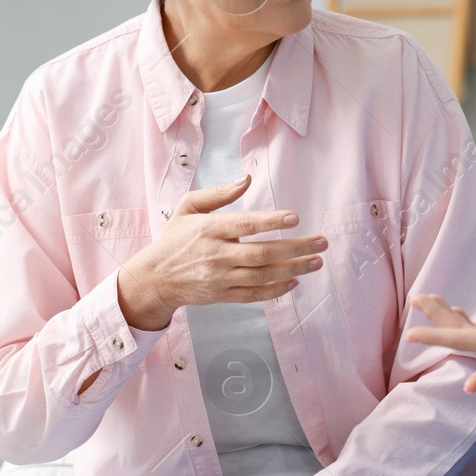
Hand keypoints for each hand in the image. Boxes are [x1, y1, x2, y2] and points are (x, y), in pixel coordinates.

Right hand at [116, 175, 327, 330]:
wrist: (154, 278)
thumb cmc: (175, 238)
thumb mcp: (187, 208)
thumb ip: (218, 193)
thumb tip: (247, 180)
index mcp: (209, 229)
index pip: (245, 224)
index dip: (271, 221)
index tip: (296, 218)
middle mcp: (216, 254)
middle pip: (262, 253)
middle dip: (296, 248)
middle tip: (322, 242)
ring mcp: (220, 278)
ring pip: (263, 276)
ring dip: (293, 269)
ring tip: (316, 261)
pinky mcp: (222, 296)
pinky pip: (254, 295)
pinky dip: (276, 290)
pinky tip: (295, 281)